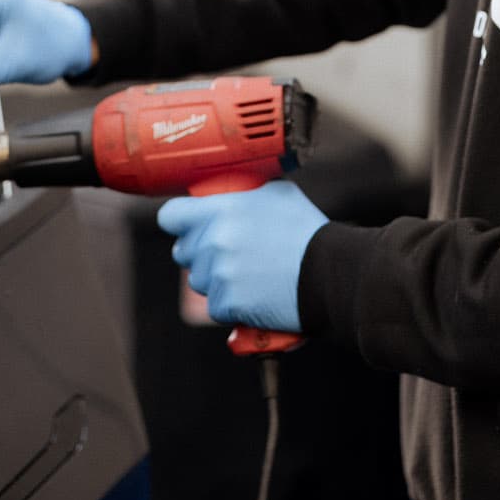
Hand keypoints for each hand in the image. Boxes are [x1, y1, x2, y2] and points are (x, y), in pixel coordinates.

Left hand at [157, 181, 328, 332]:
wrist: (328, 275)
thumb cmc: (305, 233)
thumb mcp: (276, 195)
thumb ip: (243, 195)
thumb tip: (230, 195)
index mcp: (220, 211)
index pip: (171, 216)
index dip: (179, 221)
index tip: (187, 225)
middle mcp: (213, 242)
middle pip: (183, 251)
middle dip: (201, 253)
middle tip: (230, 253)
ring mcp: (218, 275)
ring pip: (199, 281)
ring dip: (217, 280)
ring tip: (249, 274)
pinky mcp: (227, 304)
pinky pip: (216, 305)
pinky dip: (232, 304)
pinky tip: (255, 294)